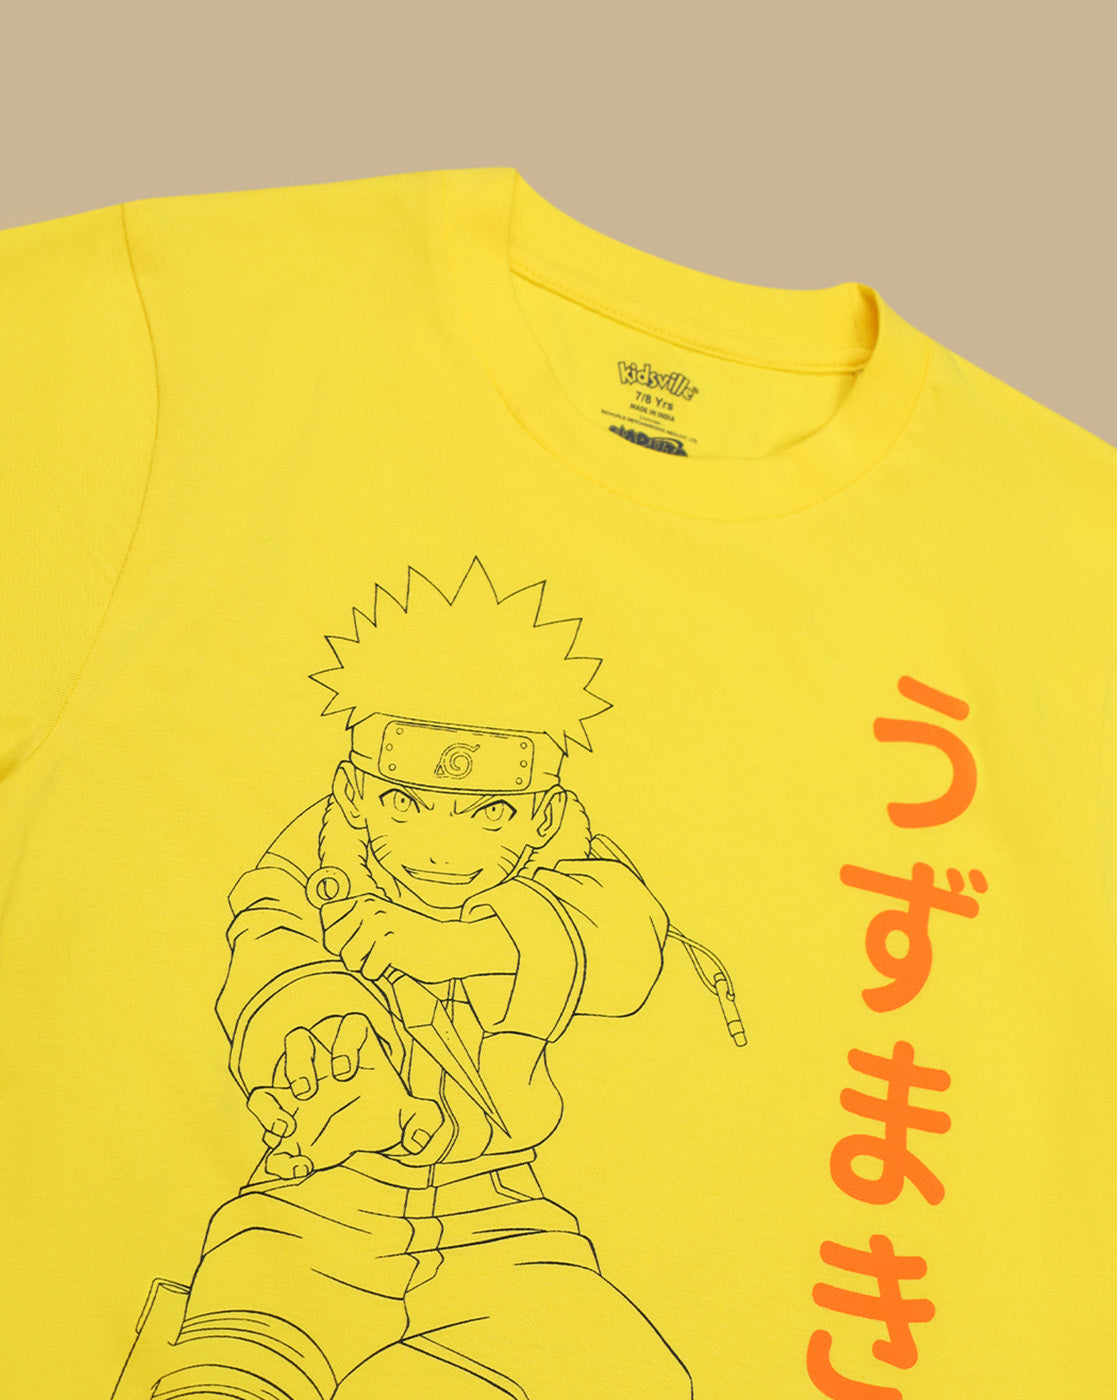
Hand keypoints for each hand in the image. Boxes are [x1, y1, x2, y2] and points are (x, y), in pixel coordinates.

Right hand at [245, 1013, 443, 1177]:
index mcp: (358, 1052)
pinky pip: (261, 1106)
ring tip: (287, 1128)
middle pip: (300, 1039)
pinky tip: (290, 1158)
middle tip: (307, 1091)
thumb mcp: (408, 1115)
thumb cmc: (380, 1112)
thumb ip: (423, 1121)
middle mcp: (323, 1061)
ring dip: (270, 1103)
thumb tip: (419, 1138)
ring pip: (268, 1081)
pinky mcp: (280, 1110)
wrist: (357, 1134)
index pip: (352, 1026)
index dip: (345, 1042)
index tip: (345, 1072)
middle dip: (299, 1063)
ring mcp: (297, 1084)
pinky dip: (268, 1129)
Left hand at [319, 892, 517, 982]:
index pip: (326, 917)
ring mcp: (380, 923)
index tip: (358, 939)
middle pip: (331, 941)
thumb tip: (327, 939)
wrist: (449, 945)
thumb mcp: (380, 923)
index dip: (336, 935)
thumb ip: (354, 925)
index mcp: (365, 899)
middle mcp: (370, 907)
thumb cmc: (411, 940)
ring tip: (386, 956)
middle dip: (349, 953)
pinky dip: (381, 973)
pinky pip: (368, 971)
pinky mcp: (390, 942)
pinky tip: (398, 962)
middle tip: (374, 950)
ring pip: (348, 959)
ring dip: (366, 965)